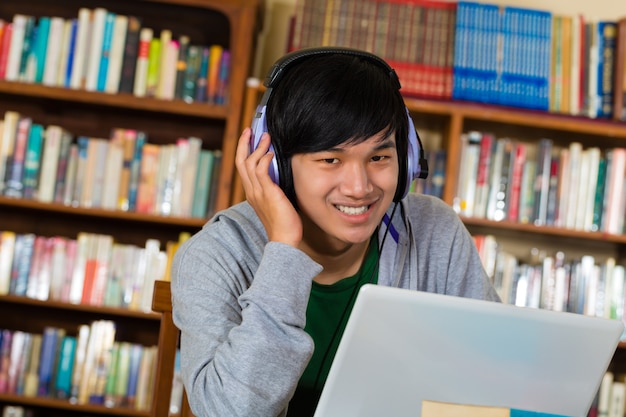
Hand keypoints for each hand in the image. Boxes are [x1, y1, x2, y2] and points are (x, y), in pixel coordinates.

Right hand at [235, 128, 302, 246]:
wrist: (284, 239)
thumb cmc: (283, 224)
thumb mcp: (277, 202)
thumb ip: (275, 189)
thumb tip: (282, 177)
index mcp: (252, 193)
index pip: (243, 168)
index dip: (244, 152)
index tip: (249, 140)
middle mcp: (251, 191)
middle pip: (240, 161)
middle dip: (244, 144)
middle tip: (249, 130)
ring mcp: (258, 192)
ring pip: (250, 163)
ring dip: (258, 147)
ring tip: (266, 136)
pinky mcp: (268, 193)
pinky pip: (261, 170)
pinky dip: (265, 158)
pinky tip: (272, 153)